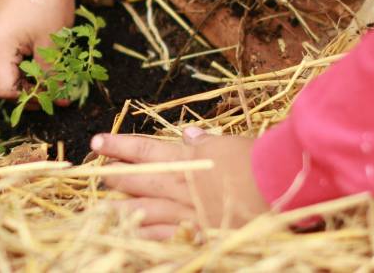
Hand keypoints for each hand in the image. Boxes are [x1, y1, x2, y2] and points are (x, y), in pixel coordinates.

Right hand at [0, 0, 82, 98]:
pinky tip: (36, 58)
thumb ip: (51, 76)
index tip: (51, 96)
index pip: (3, 90)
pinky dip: (17, 62)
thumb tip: (59, 101)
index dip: (28, 98)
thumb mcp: (52, 45)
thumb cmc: (51, 3)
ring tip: (48, 73)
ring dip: (22, 76)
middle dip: (26, 89)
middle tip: (53, 88)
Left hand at [91, 129, 269, 239]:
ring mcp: (187, 211)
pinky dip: (148, 239)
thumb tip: (189, 133)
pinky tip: (131, 240)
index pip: (142, 149)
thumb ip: (205, 141)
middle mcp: (180, 185)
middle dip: (114, 177)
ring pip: (144, 212)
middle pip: (137, 181)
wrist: (278, 184)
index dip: (117, 146)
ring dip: (120, 211)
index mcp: (185, 158)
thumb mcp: (228, 142)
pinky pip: (166, 238)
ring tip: (99, 211)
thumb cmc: (256, 159)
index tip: (96, 143)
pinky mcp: (199, 234)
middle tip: (95, 176)